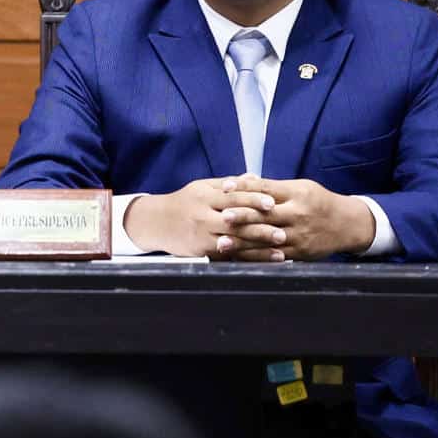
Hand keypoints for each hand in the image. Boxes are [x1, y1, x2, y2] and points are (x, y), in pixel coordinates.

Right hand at [122, 177, 279, 257]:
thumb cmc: (183, 203)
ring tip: (279, 250)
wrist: (155, 222)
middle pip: (235, 221)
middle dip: (260, 227)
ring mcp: (202, 234)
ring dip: (258, 247)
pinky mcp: (201, 250)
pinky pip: (227, 254)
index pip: (232, 196)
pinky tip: (262, 260)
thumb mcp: (202, 188)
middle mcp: (203, 215)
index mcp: (205, 197)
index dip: (253, 199)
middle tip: (282, 232)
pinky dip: (247, 258)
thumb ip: (229, 184)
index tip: (272, 203)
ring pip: (234, 240)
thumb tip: (255, 177)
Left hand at [212, 176, 375, 261]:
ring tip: (221, 243)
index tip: (225, 186)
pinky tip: (237, 257)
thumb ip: (271, 187)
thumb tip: (242, 180)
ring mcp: (299, 235)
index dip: (244, 187)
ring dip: (242, 242)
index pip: (266, 189)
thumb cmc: (317, 202)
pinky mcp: (299, 252)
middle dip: (242, 216)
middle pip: (266, 215)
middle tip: (222, 216)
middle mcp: (298, 214)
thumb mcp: (300, 187)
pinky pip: (273, 256)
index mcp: (296, 194)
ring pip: (267, 238)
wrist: (348, 224)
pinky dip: (254, 257)